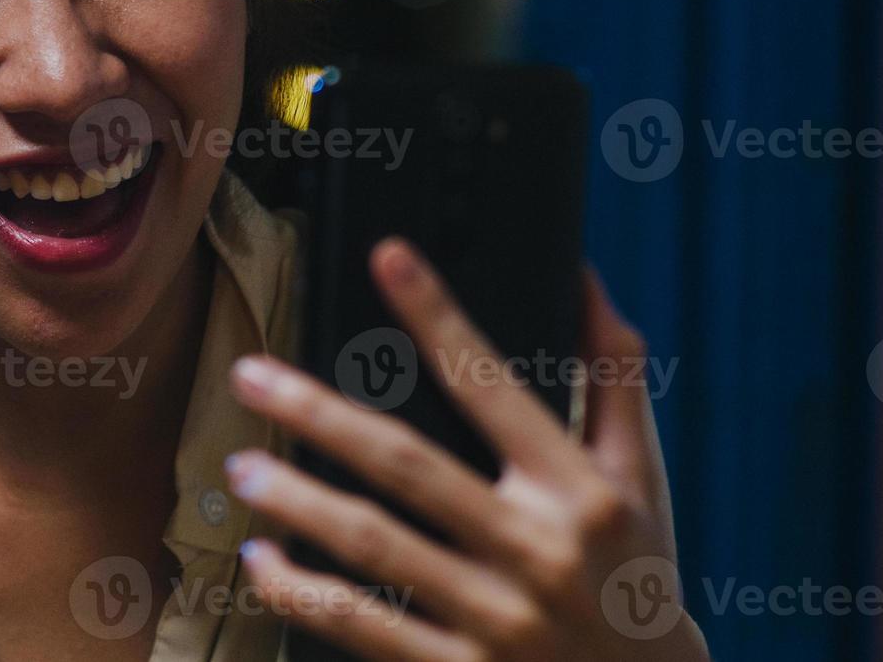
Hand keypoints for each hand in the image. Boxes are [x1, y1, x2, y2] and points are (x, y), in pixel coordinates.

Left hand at [225, 238, 708, 660]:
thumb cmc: (636, 577)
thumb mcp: (642, 480)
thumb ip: (611, 378)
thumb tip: (580, 277)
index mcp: (579, 489)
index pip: (493, 384)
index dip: (438, 316)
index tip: (387, 257)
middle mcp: (537, 549)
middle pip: (408, 465)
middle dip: (319, 414)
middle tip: (250, 374)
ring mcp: (497, 620)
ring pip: (374, 548)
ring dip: (296, 502)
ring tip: (240, 466)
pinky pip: (362, 628)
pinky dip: (301, 594)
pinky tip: (260, 561)